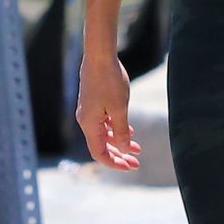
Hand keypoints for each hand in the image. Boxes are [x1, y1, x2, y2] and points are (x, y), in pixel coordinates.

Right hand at [76, 51, 140, 170]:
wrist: (99, 56)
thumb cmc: (109, 81)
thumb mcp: (119, 109)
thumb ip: (121, 131)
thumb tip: (124, 149)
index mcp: (89, 125)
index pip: (99, 153)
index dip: (114, 163)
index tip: (130, 167)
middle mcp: (85, 120)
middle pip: (101, 146)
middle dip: (119, 155)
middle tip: (137, 163)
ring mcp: (88, 111)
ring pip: (103, 134)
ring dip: (119, 142)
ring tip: (137, 148)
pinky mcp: (93, 102)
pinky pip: (103, 123)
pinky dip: (115, 129)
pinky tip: (130, 129)